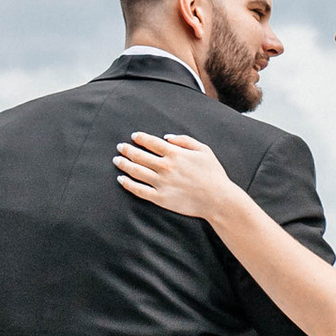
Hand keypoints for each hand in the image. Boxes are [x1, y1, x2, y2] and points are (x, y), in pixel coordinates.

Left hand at [112, 131, 241, 222]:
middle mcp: (165, 167)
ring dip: (124, 164)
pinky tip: (121, 179)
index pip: (151, 142)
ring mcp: (161, 183)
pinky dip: (128, 184)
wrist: (218, 199)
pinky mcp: (160, 198)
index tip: (133, 136)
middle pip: (139, 155)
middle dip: (127, 149)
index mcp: (175, 154)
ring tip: (117, 160)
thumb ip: (184, 140)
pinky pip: (139, 190)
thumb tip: (167, 137)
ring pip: (136, 171)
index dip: (140, 138)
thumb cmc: (213, 174)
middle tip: (120, 147)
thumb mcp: (204, 150)